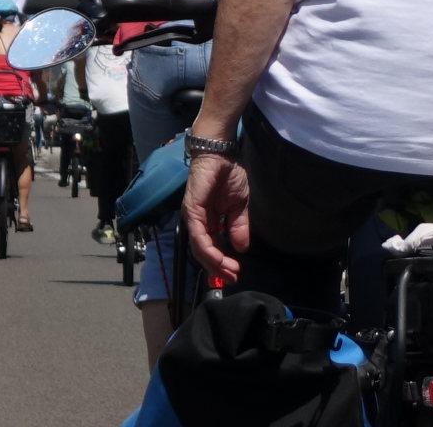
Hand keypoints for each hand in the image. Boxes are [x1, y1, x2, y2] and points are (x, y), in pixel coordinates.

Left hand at [182, 152, 249, 283]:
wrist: (222, 154)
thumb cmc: (229, 175)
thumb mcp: (239, 206)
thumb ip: (238, 227)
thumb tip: (242, 248)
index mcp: (209, 222)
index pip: (212, 248)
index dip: (223, 262)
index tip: (236, 272)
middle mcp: (198, 222)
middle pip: (204, 253)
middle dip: (218, 268)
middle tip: (232, 277)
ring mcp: (193, 217)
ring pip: (199, 248)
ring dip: (213, 262)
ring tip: (228, 271)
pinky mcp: (191, 210)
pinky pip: (198, 235)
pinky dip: (207, 249)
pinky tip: (218, 257)